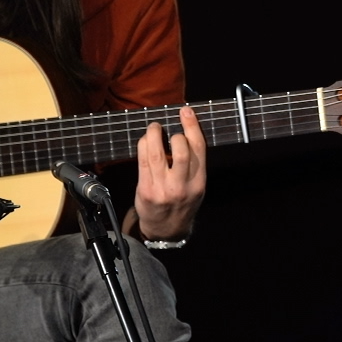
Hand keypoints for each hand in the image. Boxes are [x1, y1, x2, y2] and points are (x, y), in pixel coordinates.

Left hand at [133, 106, 205, 239]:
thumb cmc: (182, 204)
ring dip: (154, 134)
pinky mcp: (145, 189)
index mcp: (199, 182)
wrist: (166, 230)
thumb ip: (193, 164)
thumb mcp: (196, 187)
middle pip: (181, 150)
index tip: (186, 111)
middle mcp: (182, 185)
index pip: (199, 148)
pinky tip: (145, 140)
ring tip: (154, 127)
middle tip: (168, 128)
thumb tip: (183, 132)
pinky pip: (143, 160)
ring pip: (157, 153)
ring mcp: (162, 188)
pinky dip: (143, 145)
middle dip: (175, 132)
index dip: (192, 126)